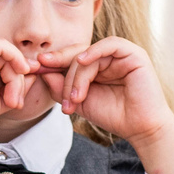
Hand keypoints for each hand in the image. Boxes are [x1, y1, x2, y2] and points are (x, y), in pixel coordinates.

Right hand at [0, 36, 41, 173]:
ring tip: (11, 101)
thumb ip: (14, 84)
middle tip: (17, 102)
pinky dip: (15, 62)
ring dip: (15, 78)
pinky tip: (14, 82)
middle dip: (16, 78)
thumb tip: (33, 74)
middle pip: (4, 55)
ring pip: (6, 54)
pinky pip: (4, 48)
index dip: (16, 68)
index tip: (29, 81)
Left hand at [37, 37, 173, 173]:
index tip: (33, 68)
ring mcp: (121, 54)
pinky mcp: (134, 54)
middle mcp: (107, 58)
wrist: (140, 129)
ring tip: (74, 99)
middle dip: (59, 66)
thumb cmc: (113, 115)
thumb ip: (60, 87)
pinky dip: (94, 51)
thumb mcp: (79, 101)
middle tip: (47, 78)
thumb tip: (42, 71)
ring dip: (77, 75)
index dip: (51, 62)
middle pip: (75, 53)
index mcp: (95, 66)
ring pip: (88, 54)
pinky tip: (82, 62)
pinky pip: (110, 44)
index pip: (69, 58)